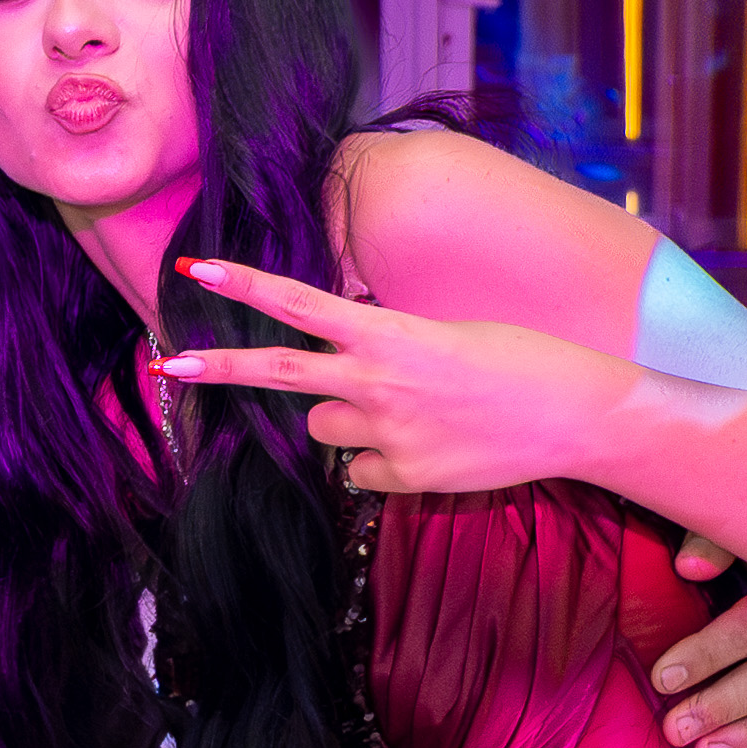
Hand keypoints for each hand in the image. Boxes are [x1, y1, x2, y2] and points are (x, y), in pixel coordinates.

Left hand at [158, 259, 625, 494]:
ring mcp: (387, 434)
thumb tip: (339, 389)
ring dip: (346, 421)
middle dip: (218, 368)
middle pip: (279, 374)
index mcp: (390, 334)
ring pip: (325, 429)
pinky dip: (382, 463)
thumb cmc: (519, 361)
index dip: (244, 285)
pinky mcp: (404, 478)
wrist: (578, 414)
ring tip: (414, 413)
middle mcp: (378, 383)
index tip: (195, 269)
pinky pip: (362, 471)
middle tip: (168, 364)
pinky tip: (433, 449)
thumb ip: (382, 352)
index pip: (300, 304)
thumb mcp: (443, 335)